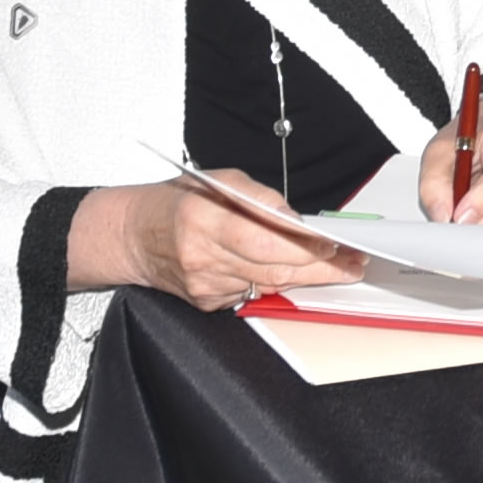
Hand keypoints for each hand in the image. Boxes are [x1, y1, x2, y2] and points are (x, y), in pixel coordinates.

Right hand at [69, 167, 357, 310]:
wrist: (131, 234)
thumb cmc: (176, 202)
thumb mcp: (217, 180)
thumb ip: (260, 199)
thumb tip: (299, 220)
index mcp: (204, 216)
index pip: (265, 236)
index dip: (304, 244)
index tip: (335, 243)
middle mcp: (203, 254)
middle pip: (273, 268)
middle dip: (319, 267)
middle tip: (351, 263)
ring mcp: (204, 284)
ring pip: (267, 285)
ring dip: (305, 278)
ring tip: (336, 269)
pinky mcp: (204, 302)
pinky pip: (250, 294)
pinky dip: (272, 283)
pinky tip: (289, 274)